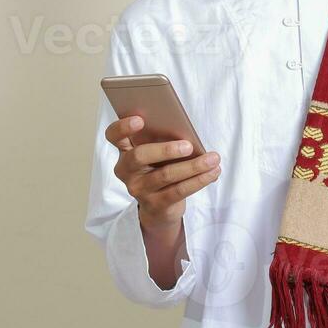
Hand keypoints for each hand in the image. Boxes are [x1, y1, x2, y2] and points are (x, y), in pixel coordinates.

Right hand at [106, 115, 221, 235]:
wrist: (159, 207)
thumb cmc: (160, 168)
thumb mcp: (158, 154)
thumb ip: (163, 140)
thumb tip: (188, 133)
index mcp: (125, 151)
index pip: (113, 136)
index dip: (123, 127)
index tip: (140, 119)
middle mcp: (127, 170)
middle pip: (139, 156)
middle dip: (165, 149)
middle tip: (189, 145)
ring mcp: (138, 189)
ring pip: (165, 175)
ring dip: (193, 166)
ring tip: (213, 158)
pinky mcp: (155, 204)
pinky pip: (178, 191)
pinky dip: (199, 180)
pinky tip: (213, 172)